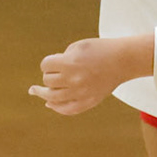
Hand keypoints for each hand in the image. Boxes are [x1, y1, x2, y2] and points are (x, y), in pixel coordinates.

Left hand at [27, 34, 153, 115]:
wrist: (122, 60)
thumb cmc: (99, 50)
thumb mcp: (77, 47)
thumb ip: (61, 58)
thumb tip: (49, 73)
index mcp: (70, 62)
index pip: (45, 65)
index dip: (47, 63)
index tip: (53, 62)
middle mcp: (74, 79)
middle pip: (48, 81)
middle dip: (49, 75)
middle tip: (56, 72)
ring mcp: (81, 93)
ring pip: (53, 97)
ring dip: (43, 93)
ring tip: (35, 91)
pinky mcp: (89, 102)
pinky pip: (68, 110)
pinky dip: (56, 107)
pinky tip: (49, 104)